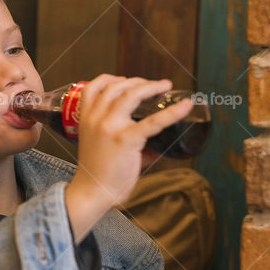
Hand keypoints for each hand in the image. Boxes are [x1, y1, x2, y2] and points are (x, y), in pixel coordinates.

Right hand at [65, 76, 192, 238]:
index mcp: (85, 118)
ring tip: (165, 86)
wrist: (92, 191)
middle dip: (137, 81)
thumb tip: (153, 143)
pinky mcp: (126, 139)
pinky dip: (171, 112)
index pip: (93, 87)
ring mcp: (110, 127)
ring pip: (130, 94)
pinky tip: (184, 106)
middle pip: (116, 87)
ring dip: (150, 86)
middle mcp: (95, 118)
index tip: (125, 80)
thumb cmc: (97, 172)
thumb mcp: (99, 145)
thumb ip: (121, 136)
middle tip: (154, 85)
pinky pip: (153, 121)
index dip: (110, 79)